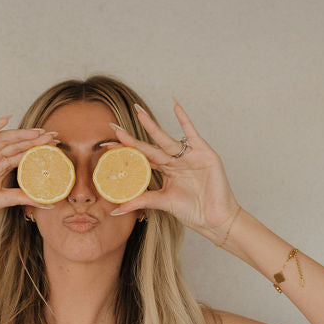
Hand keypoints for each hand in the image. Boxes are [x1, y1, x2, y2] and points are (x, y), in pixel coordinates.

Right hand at [0, 116, 56, 229]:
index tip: (56, 146)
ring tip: (37, 131)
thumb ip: (22, 197)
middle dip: (34, 140)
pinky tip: (6, 120)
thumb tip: (46, 202)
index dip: (38, 149)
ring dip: (20, 134)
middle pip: (16, 145)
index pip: (22, 154)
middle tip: (53, 136)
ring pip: (3, 139)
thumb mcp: (2, 200)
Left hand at [108, 101, 241, 243]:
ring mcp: (188, 156)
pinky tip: (175, 105)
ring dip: (151, 125)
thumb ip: (142, 201)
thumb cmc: (193, 211)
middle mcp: (174, 161)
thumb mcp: (163, 203)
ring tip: (138, 112)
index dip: (125, 152)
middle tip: (113, 127)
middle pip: (149, 147)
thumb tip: (116, 209)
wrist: (216, 218)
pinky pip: (191, 133)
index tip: (106, 145)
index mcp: (165, 171)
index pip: (141, 158)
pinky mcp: (203, 153)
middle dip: (131, 138)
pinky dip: (184, 119)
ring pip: (165, 139)